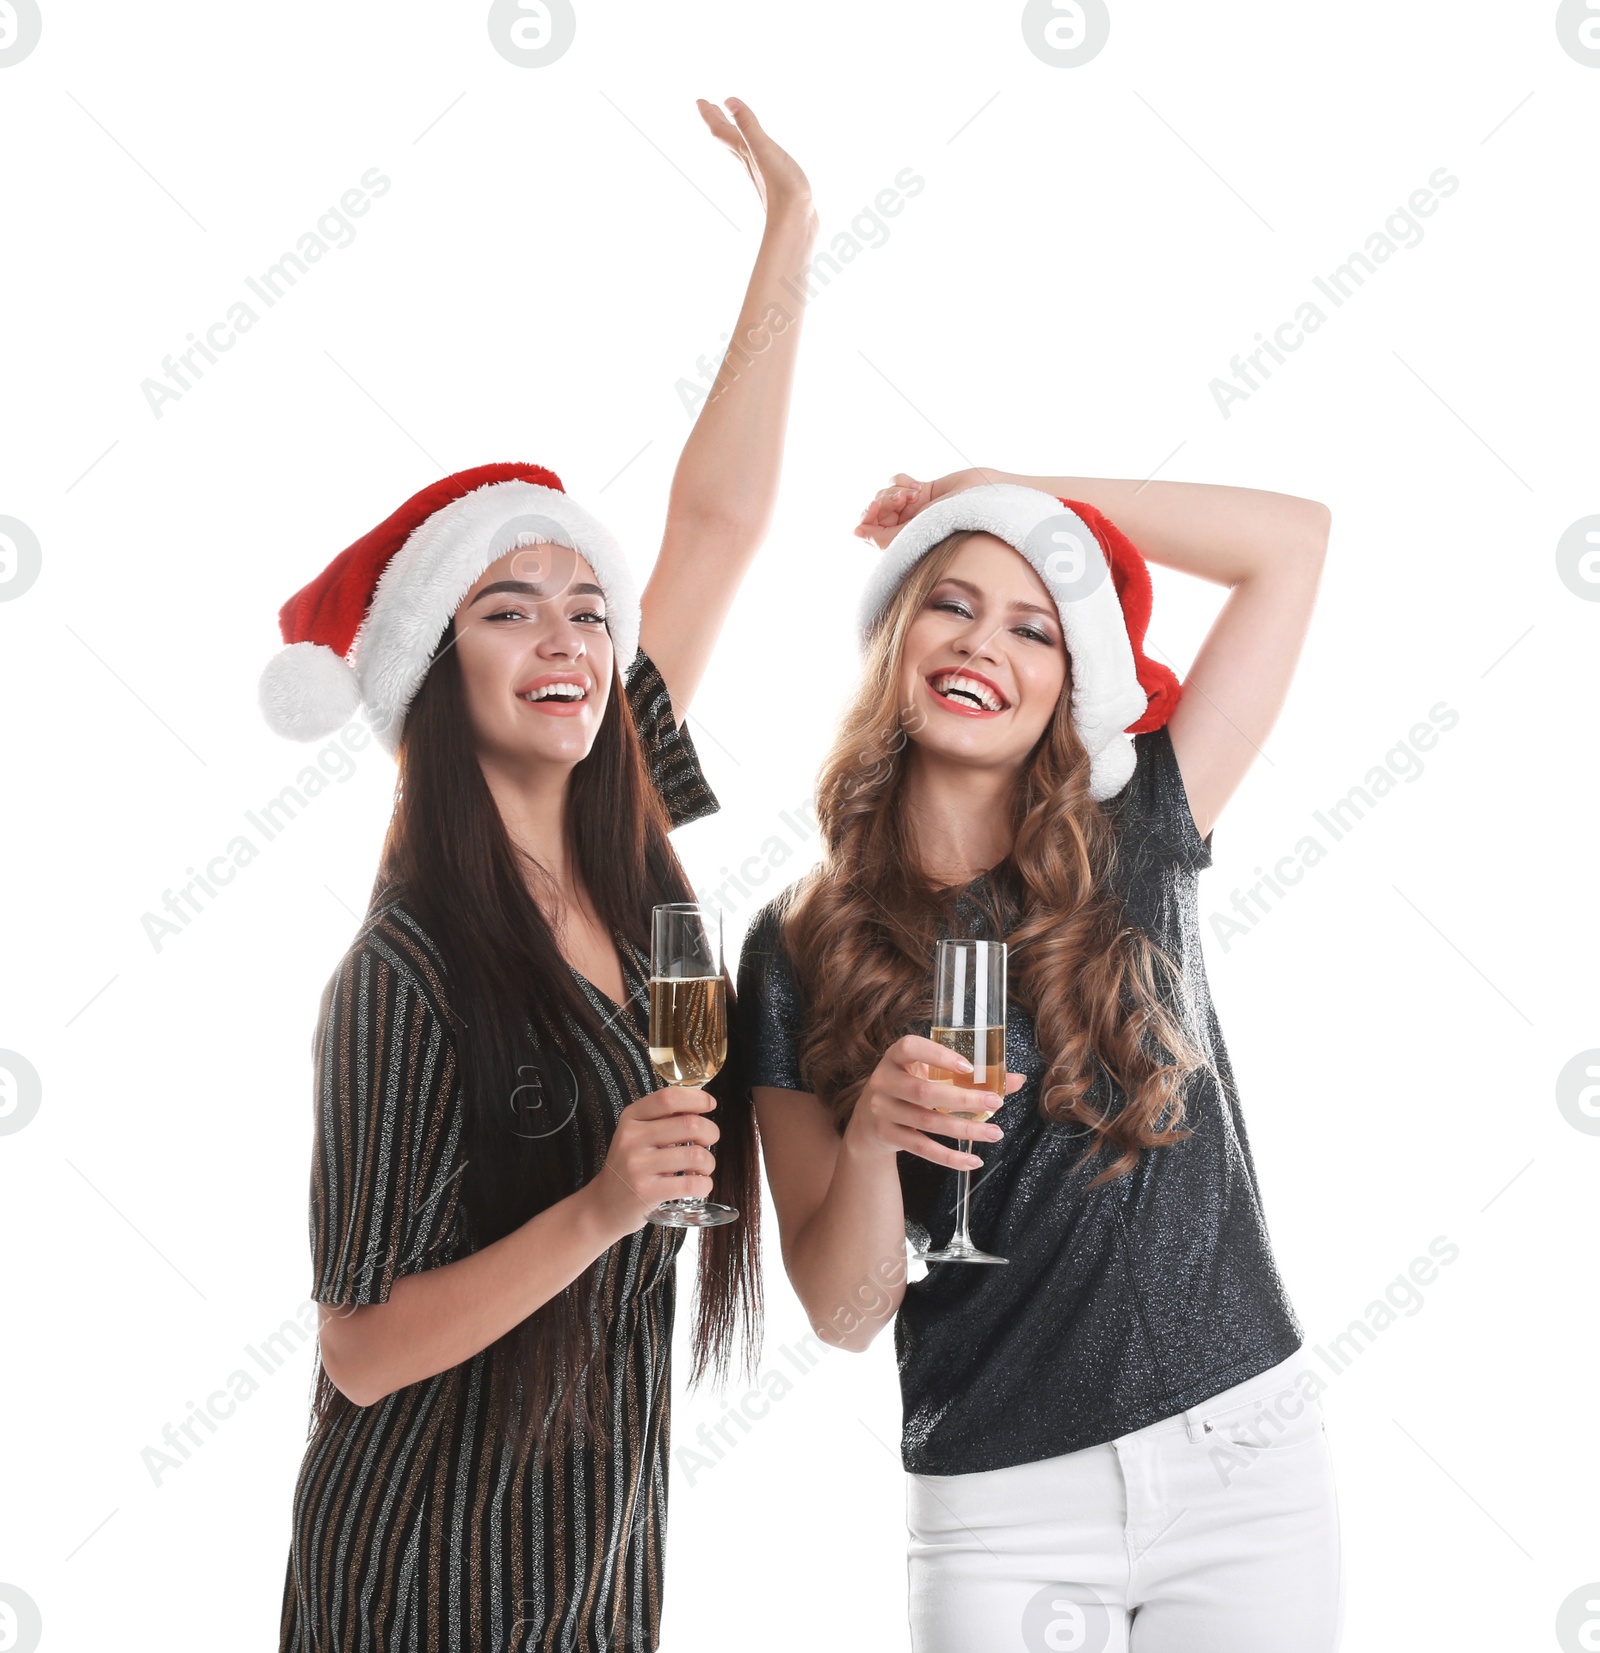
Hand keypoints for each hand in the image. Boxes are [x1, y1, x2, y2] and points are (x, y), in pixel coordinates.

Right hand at [586, 1085, 719, 1238]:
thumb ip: (663, 1119)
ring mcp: (638, 1166)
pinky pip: (691, 1184)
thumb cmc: (629, 1167)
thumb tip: (700, 1107)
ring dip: (709, 1163)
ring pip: (695, 1155)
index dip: (697, 1098)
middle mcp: (632, 1138)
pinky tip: (698, 1185)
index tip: (710, 1104)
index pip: (669, 1098)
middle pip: (689, 1124)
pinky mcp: (646, 1192)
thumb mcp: (637, 1135)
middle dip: (711, 1132)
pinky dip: (704, 1185)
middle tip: (709, 1141)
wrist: (603, 1205)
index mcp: (632, 1118)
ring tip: (702, 1168)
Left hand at [696, 98, 815, 229]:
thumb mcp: (764, 148)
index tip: (699, 101)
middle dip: (717, 121)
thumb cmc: (781, 185)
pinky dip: (750, 150)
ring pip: (739, 150)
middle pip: (727, 138)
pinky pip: (755, 160)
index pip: (720, 130)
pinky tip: (757, 153)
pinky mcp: (772, 181)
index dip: (709, 115)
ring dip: (732, 135)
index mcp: (744, 152)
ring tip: (730, 126)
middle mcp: (748, 162)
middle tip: (709, 107)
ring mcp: (759, 173)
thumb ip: (748, 125)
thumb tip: (728, 101)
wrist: (795, 220)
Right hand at [842, 1035, 1023, 1169]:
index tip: (969, 1066)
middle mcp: (884, 1081)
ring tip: (995, 1133)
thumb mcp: (927, 1074)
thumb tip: (1015, 1080)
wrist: (867, 1123)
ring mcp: (882, 1110)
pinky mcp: (886, 1135)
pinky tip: (973, 1160)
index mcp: (895, 1057)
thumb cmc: (908, 1088)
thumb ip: (967, 1074)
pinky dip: (949, 1157)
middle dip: (965, 1098)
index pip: (910, 1047)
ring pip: (927, 1122)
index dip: (938, 1055)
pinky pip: (922, 1148)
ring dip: (965, 1129)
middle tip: (997, 1102)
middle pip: (924, 1092)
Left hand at [853, 470, 989, 547]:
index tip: (877, 507)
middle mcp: (902, 528)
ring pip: (883, 493)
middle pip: (873, 509)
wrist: (981, 500)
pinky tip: (919, 487)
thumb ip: (884, 537)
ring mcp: (910, 509)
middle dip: (885, 500)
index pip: (865, 530)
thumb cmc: (955, 522)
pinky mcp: (918, 492)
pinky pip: (896, 481)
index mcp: (899, 544)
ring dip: (897, 490)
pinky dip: (904, 481)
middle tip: (905, 498)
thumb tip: (856, 532)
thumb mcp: (915, 534)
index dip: (867, 516)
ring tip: (917, 494)